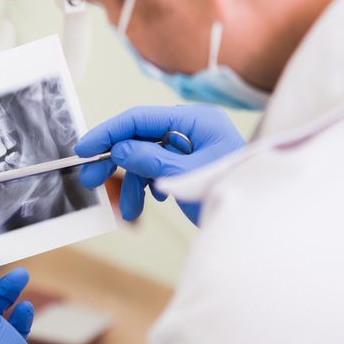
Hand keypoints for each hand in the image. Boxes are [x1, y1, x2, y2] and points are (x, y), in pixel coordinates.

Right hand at [75, 105, 244, 224]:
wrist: (260, 225)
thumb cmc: (232, 193)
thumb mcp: (185, 176)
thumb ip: (149, 159)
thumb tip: (118, 149)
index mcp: (195, 121)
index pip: (139, 119)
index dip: (107, 133)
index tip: (83, 149)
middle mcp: (192, 129)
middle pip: (139, 137)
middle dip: (114, 161)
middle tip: (90, 181)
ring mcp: (191, 148)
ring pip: (145, 158)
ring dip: (131, 184)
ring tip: (128, 211)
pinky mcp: (190, 166)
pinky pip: (157, 170)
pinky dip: (146, 187)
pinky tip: (148, 204)